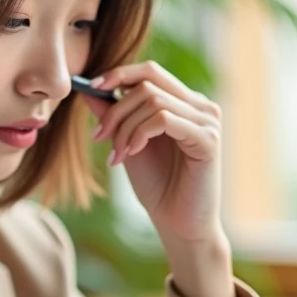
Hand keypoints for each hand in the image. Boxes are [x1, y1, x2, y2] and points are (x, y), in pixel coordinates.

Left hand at [84, 61, 235, 296]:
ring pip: (153, 101)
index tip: (91, 88)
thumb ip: (114, 114)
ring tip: (116, 154)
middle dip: (115, 109)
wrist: (178, 224)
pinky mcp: (208, 140)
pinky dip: (139, 134)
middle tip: (99, 137)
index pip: (151, 71)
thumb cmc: (157, 185)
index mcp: (184, 103)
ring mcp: (207, 122)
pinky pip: (164, 119)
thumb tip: (88, 88)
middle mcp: (200, 107)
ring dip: (124, 127)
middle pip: (148, 84)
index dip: (119, 74)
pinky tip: (130, 154)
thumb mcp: (128, 143)